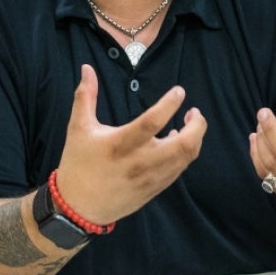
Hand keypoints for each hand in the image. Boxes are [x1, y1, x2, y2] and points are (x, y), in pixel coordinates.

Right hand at [53, 65, 206, 225]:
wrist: (78, 206)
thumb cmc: (78, 163)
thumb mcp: (78, 127)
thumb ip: (85, 96)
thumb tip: (87, 68)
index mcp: (120, 145)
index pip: (152, 121)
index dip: (170, 104)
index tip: (179, 91)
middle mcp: (139, 162)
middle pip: (182, 145)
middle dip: (197, 126)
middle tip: (194, 112)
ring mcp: (149, 178)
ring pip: (185, 159)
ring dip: (194, 139)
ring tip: (190, 124)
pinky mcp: (154, 189)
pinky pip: (178, 170)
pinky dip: (185, 154)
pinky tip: (178, 142)